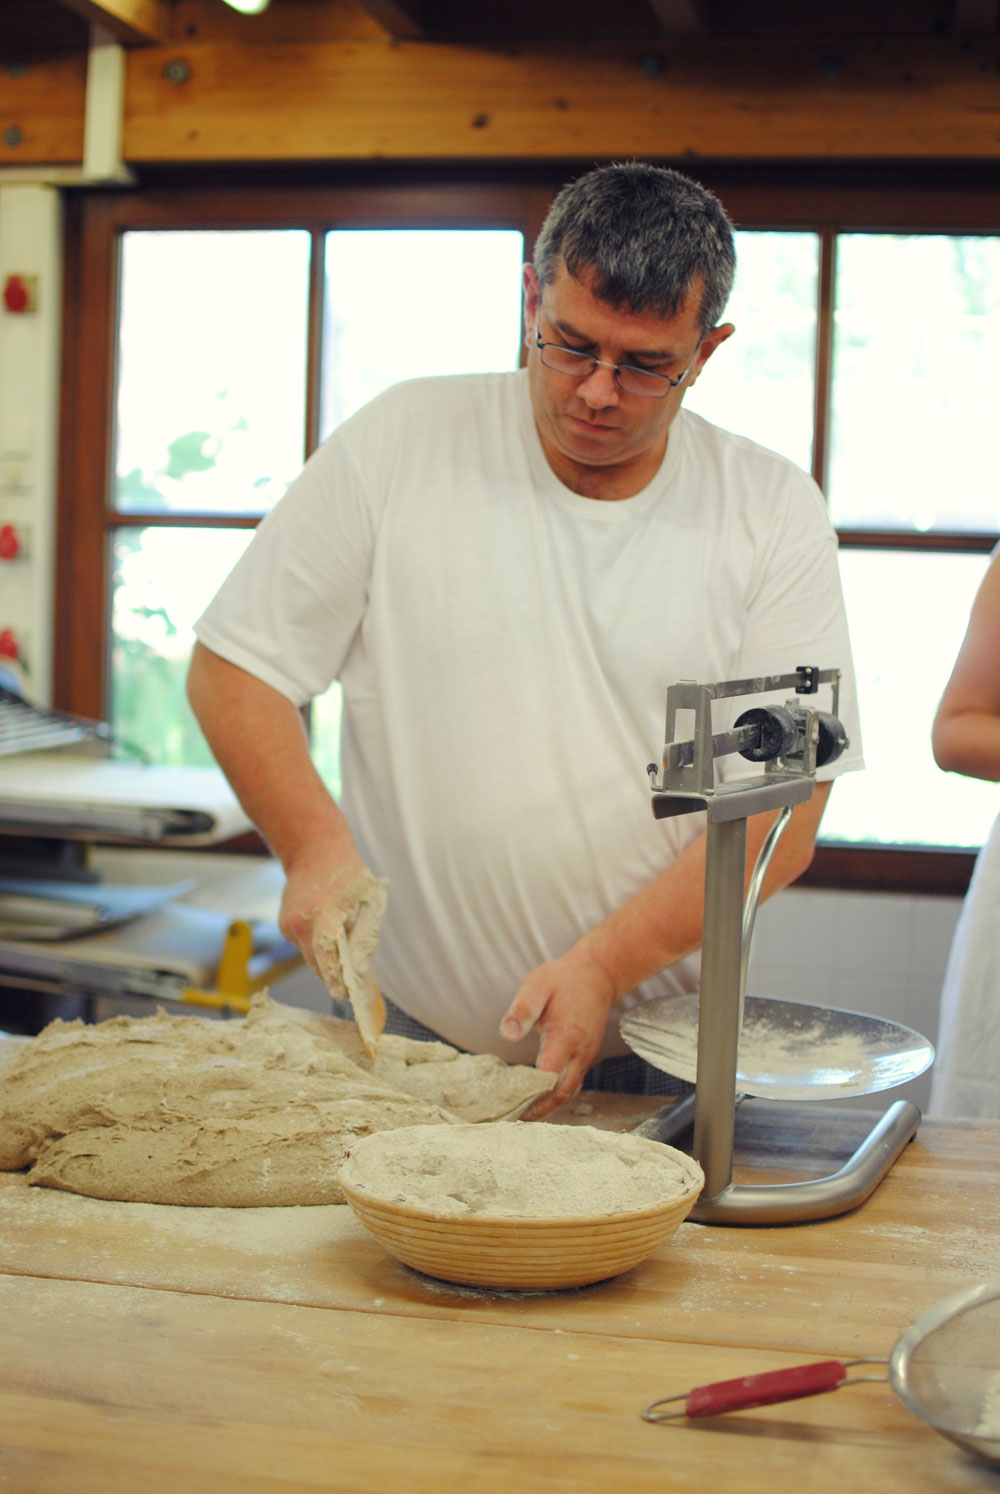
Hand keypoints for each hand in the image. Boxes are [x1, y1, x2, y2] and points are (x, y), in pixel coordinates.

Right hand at [278, 840, 377, 979]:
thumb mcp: (371, 901)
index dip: (335, 976)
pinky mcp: (284, 926)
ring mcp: (288, 924)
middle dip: (335, 971)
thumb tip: (359, 970)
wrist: (314, 851)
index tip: (343, 993)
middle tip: (352, 974)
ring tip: (341, 933)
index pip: (326, 952)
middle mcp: (301, 921)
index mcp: (325, 912)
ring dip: (327, 957)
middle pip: (317, 962)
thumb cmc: (349, 877)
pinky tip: (327, 926)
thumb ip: (365, 936)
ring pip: (310, 957)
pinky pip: (304, 947)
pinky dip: (317, 945)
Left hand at [499, 943, 617, 1118]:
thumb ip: (523, 1009)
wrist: (598, 974)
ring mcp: (587, 1056)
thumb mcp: (537, 985)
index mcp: (565, 1038)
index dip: (528, 1096)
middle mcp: (580, 1053)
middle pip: (560, 1094)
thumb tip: (507, 1034)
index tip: (507, 1107)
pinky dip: (556, 1093)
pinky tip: (538, 1093)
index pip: (546, 1079)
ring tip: (521, 1111)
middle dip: (538, 1110)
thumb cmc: (563, 979)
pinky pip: (573, 1082)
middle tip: (511, 1118)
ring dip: (547, 1104)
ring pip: (569, 1091)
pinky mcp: (587, 1055)